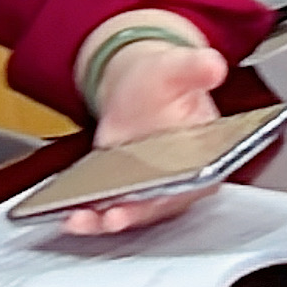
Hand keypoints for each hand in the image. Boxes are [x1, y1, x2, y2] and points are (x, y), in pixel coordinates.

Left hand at [59, 37, 230, 236]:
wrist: (135, 86)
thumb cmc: (162, 80)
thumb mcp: (177, 67)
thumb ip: (195, 67)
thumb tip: (213, 65)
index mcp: (208, 156)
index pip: (196, 183)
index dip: (175, 194)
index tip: (156, 198)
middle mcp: (185, 180)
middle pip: (161, 205)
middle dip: (135, 214)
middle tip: (113, 217)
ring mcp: (155, 190)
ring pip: (135, 213)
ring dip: (107, 221)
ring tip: (83, 219)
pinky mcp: (128, 193)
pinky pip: (113, 209)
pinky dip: (93, 217)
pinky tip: (74, 215)